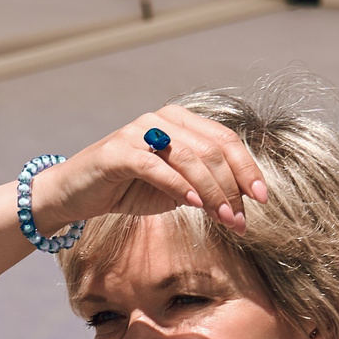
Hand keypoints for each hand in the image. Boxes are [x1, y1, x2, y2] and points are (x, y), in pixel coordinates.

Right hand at [30, 106, 268, 235]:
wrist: (75, 195)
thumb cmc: (127, 189)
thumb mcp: (174, 189)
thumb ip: (203, 187)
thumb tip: (241, 204)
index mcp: (180, 121)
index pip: (225, 140)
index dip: (248, 168)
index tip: (262, 199)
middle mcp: (161, 119)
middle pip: (212, 148)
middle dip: (233, 186)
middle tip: (241, 219)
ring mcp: (137, 132)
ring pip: (189, 157)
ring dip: (212, 191)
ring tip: (225, 217)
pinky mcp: (116, 152)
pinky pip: (156, 166)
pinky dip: (178, 185)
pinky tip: (193, 204)